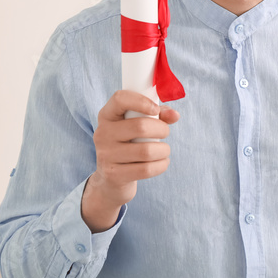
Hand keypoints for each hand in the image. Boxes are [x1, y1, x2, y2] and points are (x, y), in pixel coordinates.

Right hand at [82, 90, 180, 231]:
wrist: (111, 179)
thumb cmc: (129, 144)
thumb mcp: (139, 126)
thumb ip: (158, 115)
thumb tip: (174, 115)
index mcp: (107, 116)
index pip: (120, 99)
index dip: (142, 101)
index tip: (156, 109)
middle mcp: (102, 133)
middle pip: (141, 126)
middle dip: (162, 129)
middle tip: (165, 133)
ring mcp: (106, 155)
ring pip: (146, 151)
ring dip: (164, 150)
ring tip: (164, 150)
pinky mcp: (114, 175)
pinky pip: (146, 169)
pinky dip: (161, 165)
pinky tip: (161, 162)